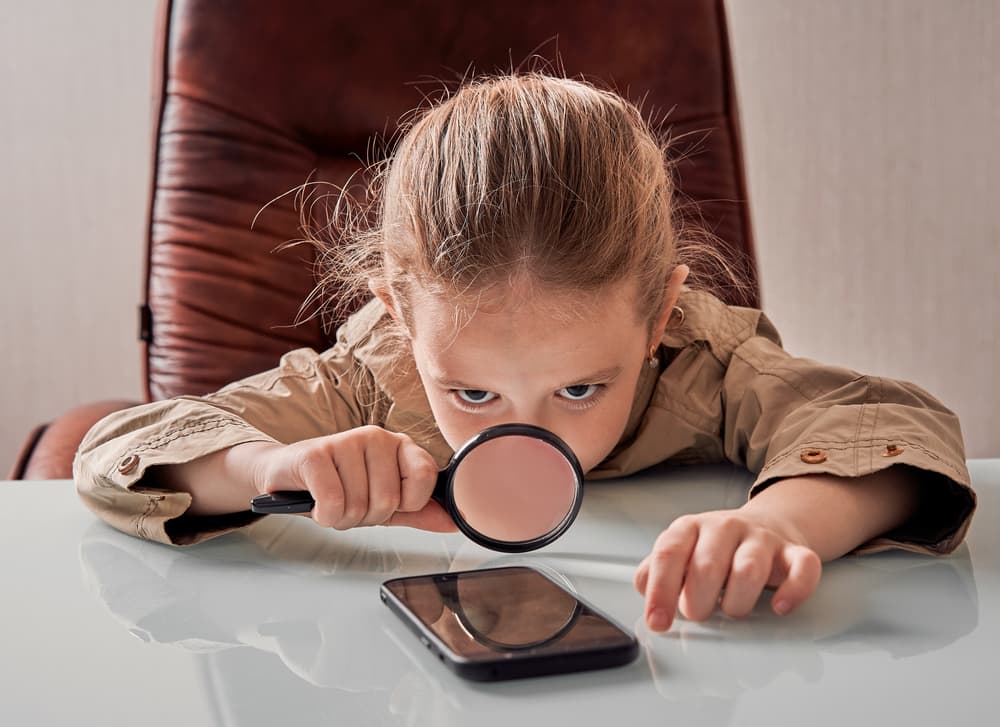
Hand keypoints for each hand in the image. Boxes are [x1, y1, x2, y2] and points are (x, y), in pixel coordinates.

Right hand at [238, 426, 456, 532]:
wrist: (287, 477)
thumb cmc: (339, 487)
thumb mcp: (384, 503)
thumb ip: (419, 511)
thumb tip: (453, 521)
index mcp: (399, 445)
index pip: (426, 475)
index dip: (407, 503)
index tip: (390, 503)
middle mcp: (375, 436)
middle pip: (389, 500)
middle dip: (367, 516)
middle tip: (350, 504)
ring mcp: (345, 441)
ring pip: (359, 505)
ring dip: (342, 518)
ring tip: (331, 502)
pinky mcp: (315, 453)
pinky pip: (333, 502)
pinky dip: (324, 515)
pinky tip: (317, 504)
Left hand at [633, 509, 821, 631]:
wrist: (764, 525)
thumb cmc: (715, 549)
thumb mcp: (680, 553)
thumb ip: (655, 571)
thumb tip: (644, 588)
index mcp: (691, 527)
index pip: (669, 553)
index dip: (660, 590)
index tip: (658, 621)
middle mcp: (725, 528)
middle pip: (707, 565)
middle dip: (698, 600)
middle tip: (698, 614)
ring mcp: (761, 538)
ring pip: (750, 569)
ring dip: (737, 602)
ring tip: (731, 610)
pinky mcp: (794, 552)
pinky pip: (803, 568)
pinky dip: (793, 591)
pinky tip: (779, 607)